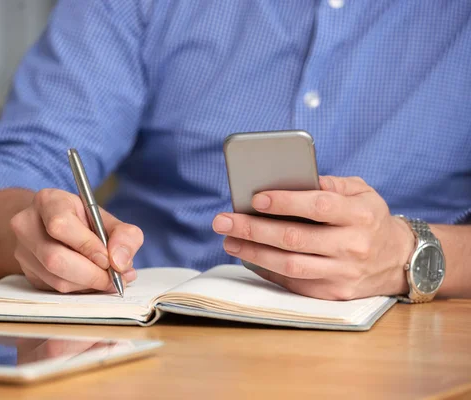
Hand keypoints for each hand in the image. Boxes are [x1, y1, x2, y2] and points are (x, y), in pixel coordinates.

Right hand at [10, 188, 142, 292]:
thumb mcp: (107, 218)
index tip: (108, 259)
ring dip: (89, 285)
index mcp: (48, 201)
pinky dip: (80, 290)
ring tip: (110, 279)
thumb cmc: (82, 220)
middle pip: (54, 258)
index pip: (60, 226)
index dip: (87, 246)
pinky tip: (93, 281)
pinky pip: (56, 289)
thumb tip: (121, 262)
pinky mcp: (28, 273)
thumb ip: (124, 235)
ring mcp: (23, 251)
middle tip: (115, 278)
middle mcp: (27, 225)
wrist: (53, 225)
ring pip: (56, 279)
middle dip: (91, 274)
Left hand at [213, 176, 414, 299]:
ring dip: (253, 253)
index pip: (319, 207)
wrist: (398, 260)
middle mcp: (353, 246)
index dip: (285, 202)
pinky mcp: (333, 293)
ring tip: (229, 240)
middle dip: (253, 229)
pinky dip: (267, 270)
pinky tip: (248, 257)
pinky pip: (293, 283)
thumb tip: (292, 179)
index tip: (255, 198)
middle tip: (222, 220)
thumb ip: (331, 184)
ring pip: (290, 265)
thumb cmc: (370, 218)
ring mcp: (343, 274)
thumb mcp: (362, 192)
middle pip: (295, 239)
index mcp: (361, 215)